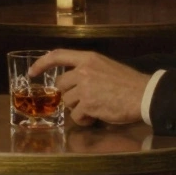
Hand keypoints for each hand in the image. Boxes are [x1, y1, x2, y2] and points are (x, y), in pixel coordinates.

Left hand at [30, 49, 147, 126]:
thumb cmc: (127, 82)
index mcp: (88, 58)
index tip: (32, 72)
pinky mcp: (88, 104)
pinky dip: (84, 119)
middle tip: (85, 99)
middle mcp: (83, 70)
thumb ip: (88, 69)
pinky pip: (76, 115)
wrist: (143, 94)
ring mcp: (85, 87)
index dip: (42, 63)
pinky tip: (95, 116)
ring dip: (78, 108)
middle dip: (69, 94)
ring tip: (94, 108)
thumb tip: (73, 79)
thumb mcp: (105, 66)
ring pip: (68, 101)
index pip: (57, 55)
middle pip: (61, 85)